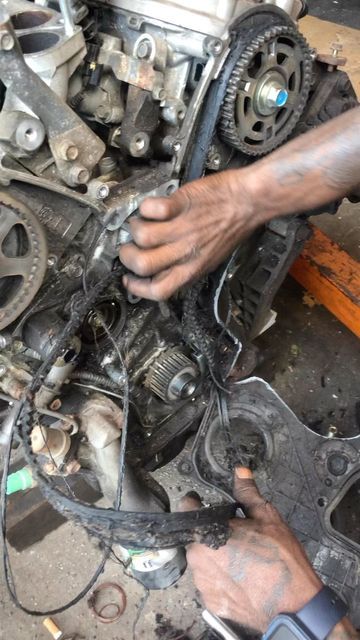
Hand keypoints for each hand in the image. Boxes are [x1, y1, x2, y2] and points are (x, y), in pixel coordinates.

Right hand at [119, 169, 258, 300]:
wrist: (249, 201)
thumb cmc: (232, 228)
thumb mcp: (210, 258)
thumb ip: (186, 266)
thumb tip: (161, 269)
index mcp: (192, 269)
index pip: (159, 290)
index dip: (137, 288)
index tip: (129, 279)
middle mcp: (185, 252)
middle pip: (143, 264)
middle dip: (128, 256)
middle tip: (130, 246)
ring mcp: (183, 228)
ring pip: (143, 236)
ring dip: (135, 227)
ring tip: (141, 221)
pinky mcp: (182, 204)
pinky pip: (153, 208)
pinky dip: (147, 206)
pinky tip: (153, 206)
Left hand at [182, 468, 322, 633]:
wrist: (294, 606)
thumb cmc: (281, 561)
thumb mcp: (267, 516)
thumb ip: (247, 492)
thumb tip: (240, 472)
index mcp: (206, 534)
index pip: (186, 509)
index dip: (194, 502)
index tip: (200, 500)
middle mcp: (198, 560)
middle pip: (195, 536)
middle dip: (210, 532)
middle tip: (234, 533)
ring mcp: (203, 584)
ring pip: (202, 561)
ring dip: (215, 556)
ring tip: (241, 557)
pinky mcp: (212, 602)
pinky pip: (211, 583)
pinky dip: (222, 577)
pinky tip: (241, 576)